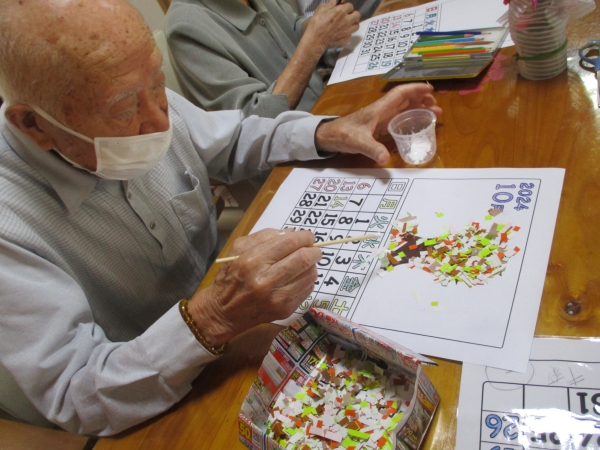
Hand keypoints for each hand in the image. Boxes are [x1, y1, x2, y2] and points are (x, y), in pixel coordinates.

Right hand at [188, 229, 320, 345]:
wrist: (224, 311)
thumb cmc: (231, 276)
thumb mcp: (239, 249)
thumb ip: (265, 236)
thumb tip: (292, 232)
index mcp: (252, 261)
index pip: (289, 243)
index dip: (304, 237)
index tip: (307, 236)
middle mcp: (265, 281)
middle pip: (303, 259)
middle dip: (314, 250)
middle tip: (313, 248)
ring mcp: (277, 298)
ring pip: (309, 275)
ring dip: (312, 265)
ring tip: (304, 263)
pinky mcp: (285, 310)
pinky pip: (307, 289)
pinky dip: (307, 280)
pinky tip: (297, 277)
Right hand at [302, 0, 360, 51]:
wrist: (315, 40)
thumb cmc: (316, 24)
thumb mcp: (320, 10)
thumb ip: (330, 4)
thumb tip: (334, 1)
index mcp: (341, 11)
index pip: (350, 6)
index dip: (346, 7)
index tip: (342, 9)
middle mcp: (347, 21)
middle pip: (357, 15)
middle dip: (353, 14)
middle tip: (346, 16)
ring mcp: (347, 31)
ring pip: (356, 26)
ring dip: (352, 24)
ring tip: (346, 25)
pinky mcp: (346, 40)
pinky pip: (350, 36)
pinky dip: (347, 35)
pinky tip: (341, 34)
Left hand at [314, 83, 441, 164]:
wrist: (330, 137)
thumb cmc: (343, 135)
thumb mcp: (358, 142)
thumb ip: (372, 149)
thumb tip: (385, 159)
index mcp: (379, 109)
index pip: (400, 94)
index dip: (415, 89)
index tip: (430, 89)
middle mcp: (382, 111)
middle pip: (405, 100)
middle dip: (422, 100)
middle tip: (436, 108)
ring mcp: (381, 118)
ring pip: (403, 109)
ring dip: (418, 109)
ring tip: (434, 115)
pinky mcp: (379, 126)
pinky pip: (399, 119)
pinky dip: (410, 119)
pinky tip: (417, 125)